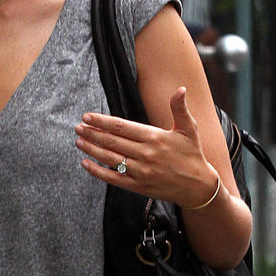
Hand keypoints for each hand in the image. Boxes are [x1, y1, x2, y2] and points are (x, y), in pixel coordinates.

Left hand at [75, 88, 217, 208]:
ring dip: (92, 149)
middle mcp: (145, 154)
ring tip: (78, 141)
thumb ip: (180, 109)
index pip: (122, 127)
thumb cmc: (192, 154)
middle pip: (112, 141)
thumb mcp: (189, 129)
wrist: (197, 186)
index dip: (102, 121)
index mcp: (154, 137)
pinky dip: (97, 171)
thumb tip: (181, 89)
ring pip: (110, 159)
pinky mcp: (138, 186)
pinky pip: (113, 178)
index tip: (88, 117)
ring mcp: (140, 172)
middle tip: (78, 127)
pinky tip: (86, 163)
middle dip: (92, 133)